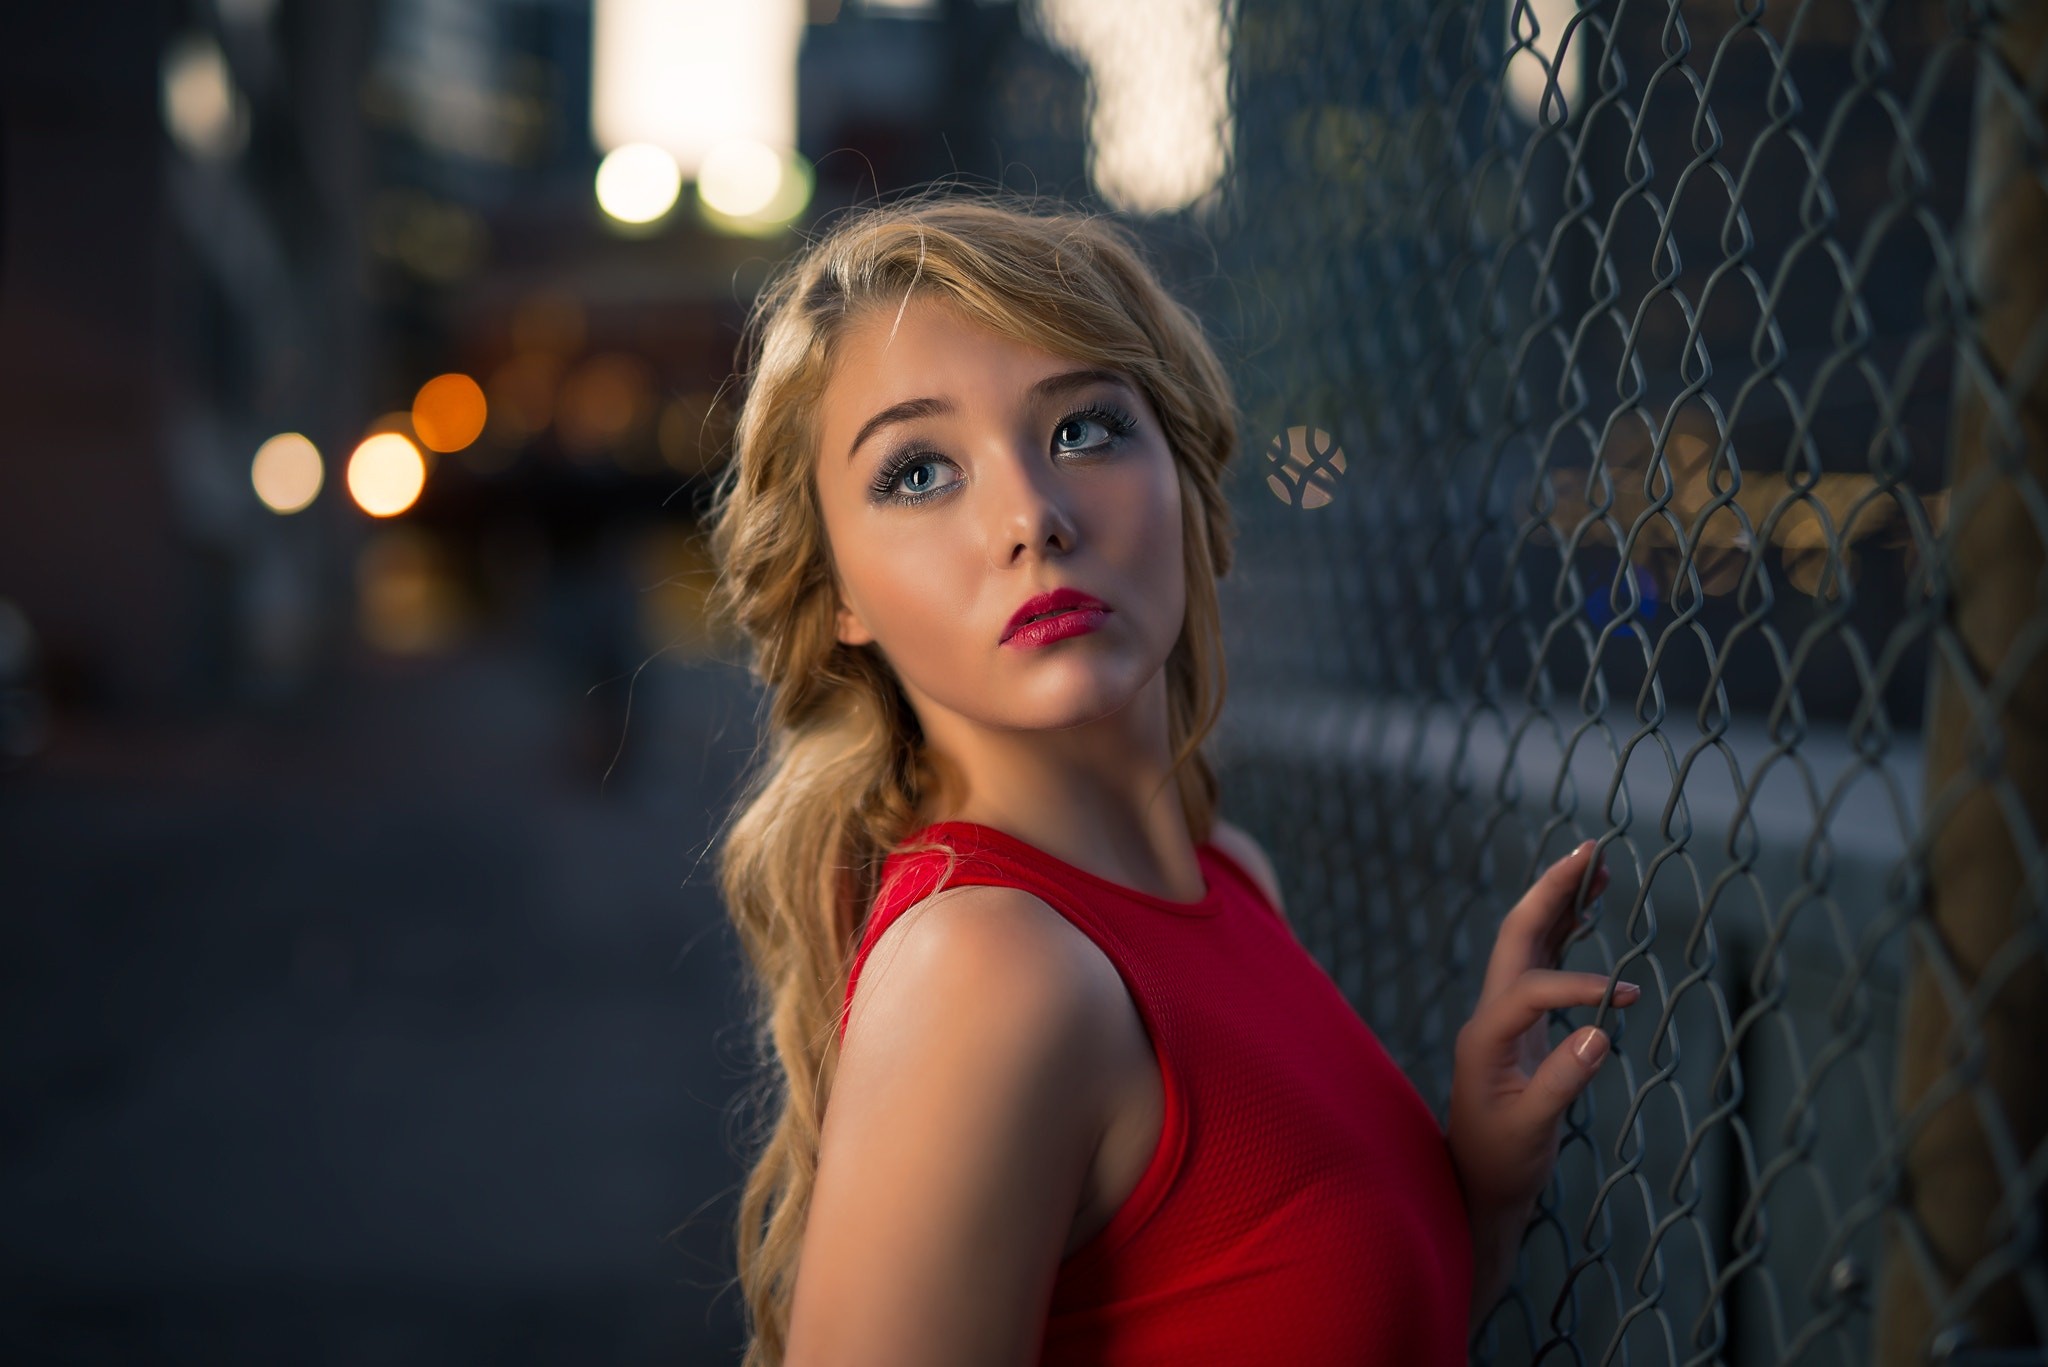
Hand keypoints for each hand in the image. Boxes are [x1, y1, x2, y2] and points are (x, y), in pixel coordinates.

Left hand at [1446, 841, 1635, 1313]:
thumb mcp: (1531, 1129)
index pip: (1530, 991)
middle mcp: (1490, 1013)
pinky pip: (1544, 962)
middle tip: (1590, 849)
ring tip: (1597, 864)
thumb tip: (1601, 1032)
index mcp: (1486, 1036)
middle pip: (1517, 935)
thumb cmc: (1502, 1159)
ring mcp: (1505, 1014)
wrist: (1479, 1182)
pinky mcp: (1523, 1023)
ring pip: (1530, 941)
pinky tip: (1587, 911)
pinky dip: (1566, 932)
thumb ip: (1561, 1083)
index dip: (1577, 988)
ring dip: (1562, 902)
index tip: (1628, 998)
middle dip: (1552, 891)